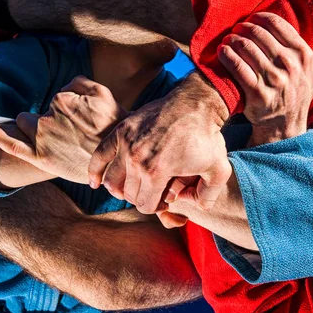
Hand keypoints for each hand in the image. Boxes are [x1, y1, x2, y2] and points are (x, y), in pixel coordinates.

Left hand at [0, 76, 126, 183]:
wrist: (117, 160)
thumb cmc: (111, 126)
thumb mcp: (102, 93)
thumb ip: (78, 82)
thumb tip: (64, 89)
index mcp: (61, 101)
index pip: (55, 100)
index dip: (67, 109)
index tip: (79, 121)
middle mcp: (48, 119)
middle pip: (38, 111)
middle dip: (47, 116)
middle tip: (67, 132)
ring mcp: (42, 140)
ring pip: (26, 123)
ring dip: (33, 126)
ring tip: (55, 139)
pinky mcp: (40, 158)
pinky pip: (12, 145)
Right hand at [88, 72, 231, 214]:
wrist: (195, 104)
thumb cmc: (207, 137)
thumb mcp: (218, 170)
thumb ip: (208, 196)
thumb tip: (196, 209)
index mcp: (157, 172)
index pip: (145, 205)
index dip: (156, 207)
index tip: (165, 199)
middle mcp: (136, 160)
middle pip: (129, 194)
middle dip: (142, 197)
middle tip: (155, 190)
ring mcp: (126, 144)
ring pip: (112, 181)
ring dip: (121, 189)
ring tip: (133, 186)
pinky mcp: (120, 131)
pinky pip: (99, 156)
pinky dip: (94, 172)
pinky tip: (96, 183)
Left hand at [218, 12, 312, 145]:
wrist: (286, 124)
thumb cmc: (302, 90)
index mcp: (304, 54)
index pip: (277, 24)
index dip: (259, 17)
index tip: (250, 19)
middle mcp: (289, 65)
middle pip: (258, 34)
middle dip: (243, 27)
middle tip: (235, 29)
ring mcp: (273, 79)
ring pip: (246, 47)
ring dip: (232, 39)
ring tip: (227, 40)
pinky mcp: (257, 93)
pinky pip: (237, 67)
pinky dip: (227, 55)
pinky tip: (222, 51)